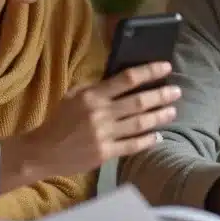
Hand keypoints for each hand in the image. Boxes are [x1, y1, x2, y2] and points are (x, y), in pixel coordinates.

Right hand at [9, 61, 179, 183]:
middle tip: (177, 91)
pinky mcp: (105, 153)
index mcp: (92, 95)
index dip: (149, 72)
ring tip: (173, 111)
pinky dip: (148, 140)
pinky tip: (159, 135)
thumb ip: (96, 88)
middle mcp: (101, 113)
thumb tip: (122, 80)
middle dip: (161, 95)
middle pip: (139, 102)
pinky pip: (133, 145)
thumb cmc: (58, 121)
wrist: (42, 152)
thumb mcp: (73, 96)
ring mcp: (104, 134)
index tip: (166, 67)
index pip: (126, 79)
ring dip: (159, 116)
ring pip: (140, 123)